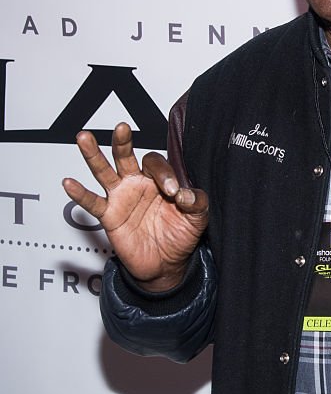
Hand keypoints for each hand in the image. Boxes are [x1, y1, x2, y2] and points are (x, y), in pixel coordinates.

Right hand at [62, 122, 208, 291]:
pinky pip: (92, 203)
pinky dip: (80, 194)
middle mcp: (137, 183)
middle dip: (123, 142)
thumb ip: (198, 203)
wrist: (166, 265)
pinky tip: (69, 183)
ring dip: (93, 154)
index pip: (157, 165)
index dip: (165, 174)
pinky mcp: (109, 215)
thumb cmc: (179, 236)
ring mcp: (121, 198)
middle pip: (126, 156)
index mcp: (158, 180)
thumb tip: (187, 194)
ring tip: (84, 137)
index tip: (174, 192)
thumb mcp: (197, 218)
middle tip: (122, 128)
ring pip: (104, 171)